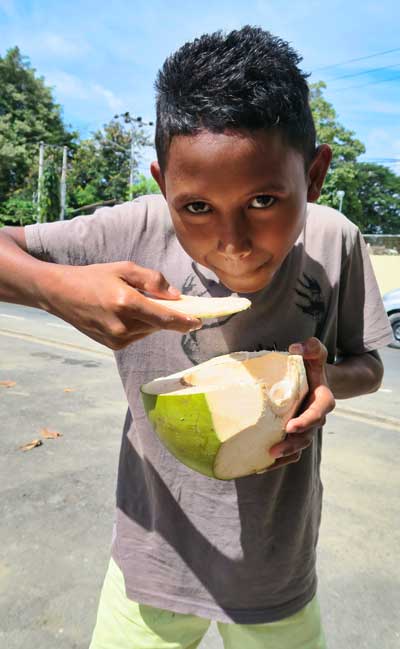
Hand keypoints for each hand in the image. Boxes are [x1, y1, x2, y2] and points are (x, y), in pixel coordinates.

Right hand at [41, 261, 201, 349]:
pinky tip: (124, 312)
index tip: (199, 322)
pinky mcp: (113, 345)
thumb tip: (176, 296)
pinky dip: (139, 325)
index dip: (184, 321)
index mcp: (126, 303)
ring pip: (149, 330)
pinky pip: (138, 335)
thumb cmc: (94, 277)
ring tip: (134, 303)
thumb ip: (153, 280)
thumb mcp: (125, 268)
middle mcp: (122, 325)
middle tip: (171, 304)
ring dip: (151, 319)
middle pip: (158, 324)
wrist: (61, 294)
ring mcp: (116, 338)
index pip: (164, 318)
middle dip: (168, 315)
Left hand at [268, 337, 335, 469]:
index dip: (306, 421)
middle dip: (292, 442)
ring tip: (268, 457)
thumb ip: (311, 347)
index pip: (318, 413)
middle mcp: (316, 418)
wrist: (314, 380)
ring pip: (299, 446)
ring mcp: (306, 429)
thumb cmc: (311, 366)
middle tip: (275, 447)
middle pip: (307, 434)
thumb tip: (295, 347)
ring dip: (285, 453)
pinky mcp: (296, 435)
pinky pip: (291, 452)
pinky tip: (261, 465)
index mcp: (323, 401)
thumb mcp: (314, 354)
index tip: (291, 426)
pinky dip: (280, 460)